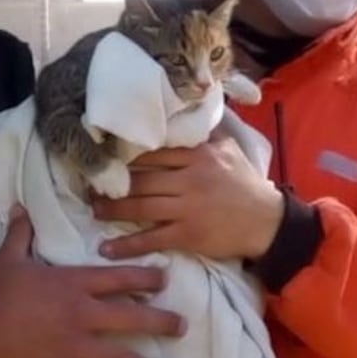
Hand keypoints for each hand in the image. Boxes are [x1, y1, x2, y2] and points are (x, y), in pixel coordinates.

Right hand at [0, 208, 185, 357]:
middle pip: (134, 318)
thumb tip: (21, 206)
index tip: (164, 281)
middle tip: (181, 327)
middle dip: (162, 323)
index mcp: (74, 284)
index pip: (121, 278)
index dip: (147, 278)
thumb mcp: (7, 257)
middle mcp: (83, 315)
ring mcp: (74, 348)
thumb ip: (21, 234)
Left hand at [92, 135, 283, 260]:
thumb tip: (185, 108)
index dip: (126, 156)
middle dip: (112, 182)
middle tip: (90, 184)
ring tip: (94, 209)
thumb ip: (204, 133)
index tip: (106, 157)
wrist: (267, 221)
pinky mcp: (188, 235)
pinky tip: (106, 249)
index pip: (153, 153)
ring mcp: (187, 208)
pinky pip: (151, 238)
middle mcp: (189, 179)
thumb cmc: (245, 184)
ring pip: (140, 206)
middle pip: (141, 178)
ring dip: (112, 209)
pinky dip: (127, 245)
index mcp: (197, 156)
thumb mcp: (228, 149)